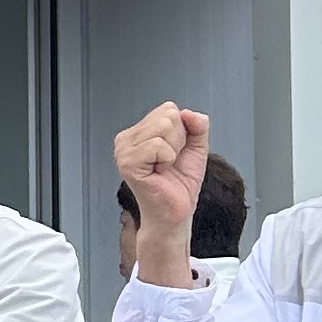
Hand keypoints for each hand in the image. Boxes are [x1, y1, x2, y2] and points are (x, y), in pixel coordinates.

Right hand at [115, 104, 210, 283]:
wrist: (175, 212)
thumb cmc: (179, 184)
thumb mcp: (196, 148)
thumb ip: (197, 125)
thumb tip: (188, 113)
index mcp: (138, 133)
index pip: (168, 109)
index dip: (182, 131)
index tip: (174, 153)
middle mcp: (126, 139)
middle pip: (168, 116)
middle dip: (179, 140)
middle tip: (169, 162)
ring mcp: (124, 151)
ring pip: (164, 127)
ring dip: (174, 150)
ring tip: (164, 167)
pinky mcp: (128, 163)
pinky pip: (158, 145)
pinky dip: (167, 159)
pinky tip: (160, 172)